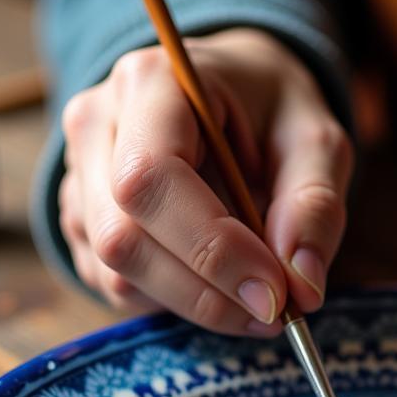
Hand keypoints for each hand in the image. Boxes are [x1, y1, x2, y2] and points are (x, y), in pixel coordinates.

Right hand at [58, 28, 352, 335]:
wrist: (232, 94)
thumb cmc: (274, 112)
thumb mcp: (318, 141)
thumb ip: (315, 205)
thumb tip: (302, 285)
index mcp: (152, 84)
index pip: (153, 177)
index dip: (212, 248)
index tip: (276, 292)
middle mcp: (97, 126)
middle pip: (122, 237)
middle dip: (206, 292)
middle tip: (275, 312)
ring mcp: (78, 177)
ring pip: (115, 272)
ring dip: (195, 303)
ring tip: (257, 299)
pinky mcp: (81, 222)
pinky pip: (116, 286)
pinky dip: (176, 302)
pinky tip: (220, 284)